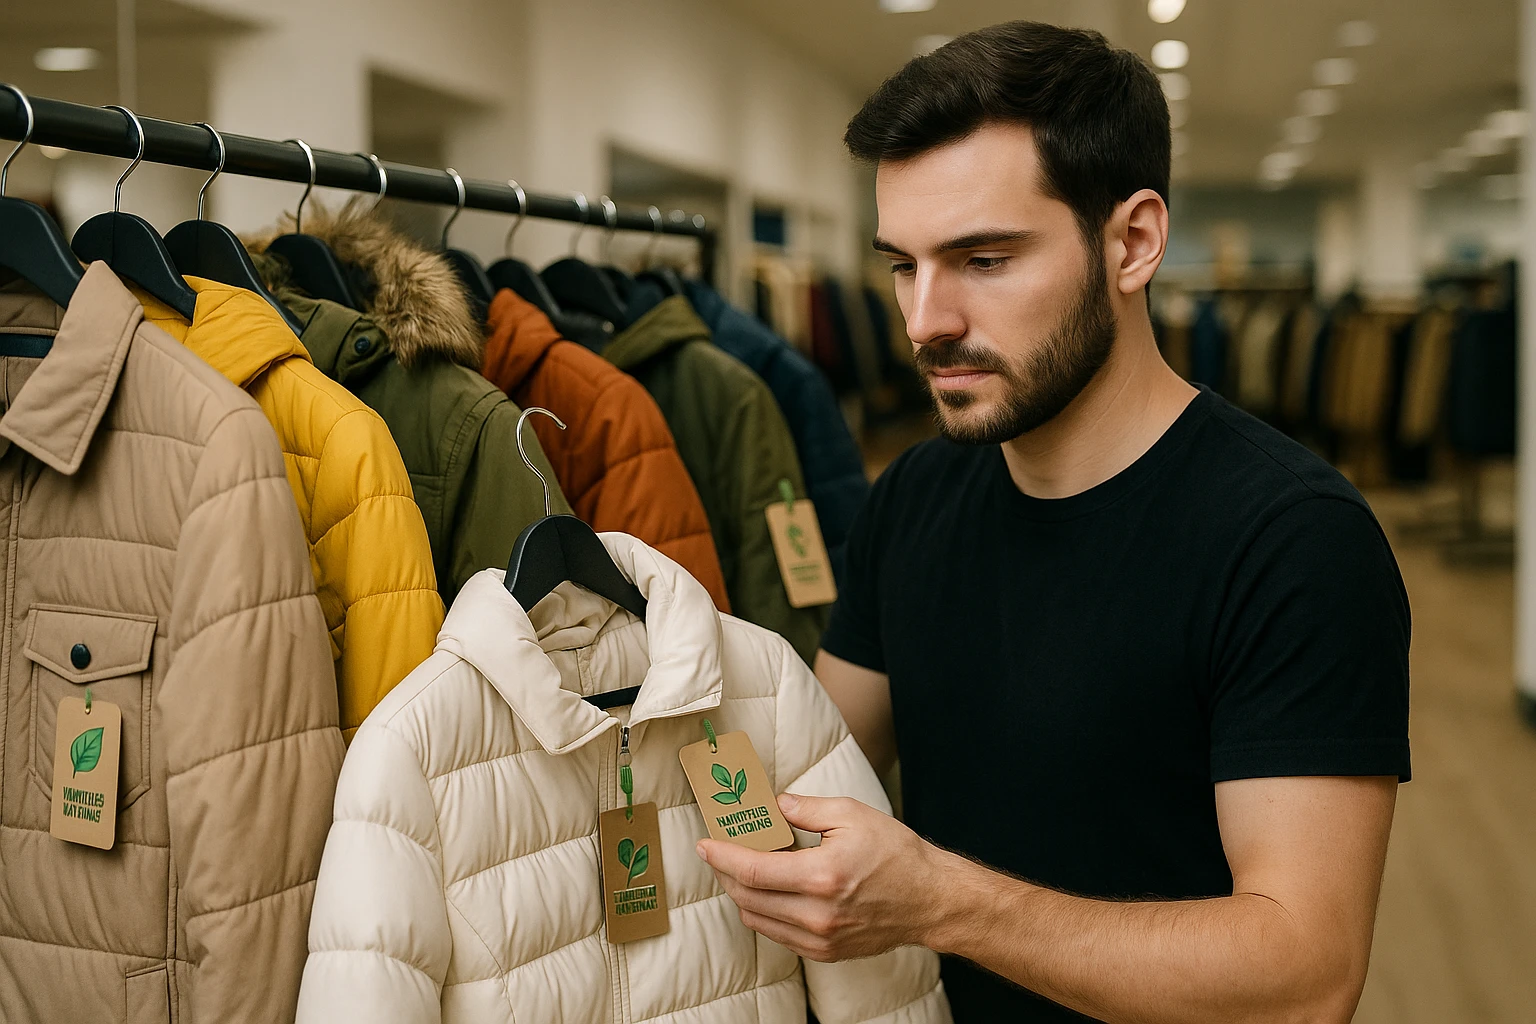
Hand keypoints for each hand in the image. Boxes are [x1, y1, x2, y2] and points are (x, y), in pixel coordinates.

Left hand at [695, 792, 950, 961]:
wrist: (928, 898)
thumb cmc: (895, 853)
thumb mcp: (851, 814)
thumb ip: (804, 808)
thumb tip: (772, 805)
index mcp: (821, 876)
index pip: (753, 870)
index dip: (722, 856)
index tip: (705, 844)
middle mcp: (816, 914)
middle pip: (747, 897)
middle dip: (725, 873)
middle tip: (718, 852)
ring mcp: (820, 938)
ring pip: (757, 919)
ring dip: (741, 894)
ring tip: (740, 869)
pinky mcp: (825, 952)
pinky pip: (777, 934)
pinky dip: (763, 912)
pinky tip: (767, 891)